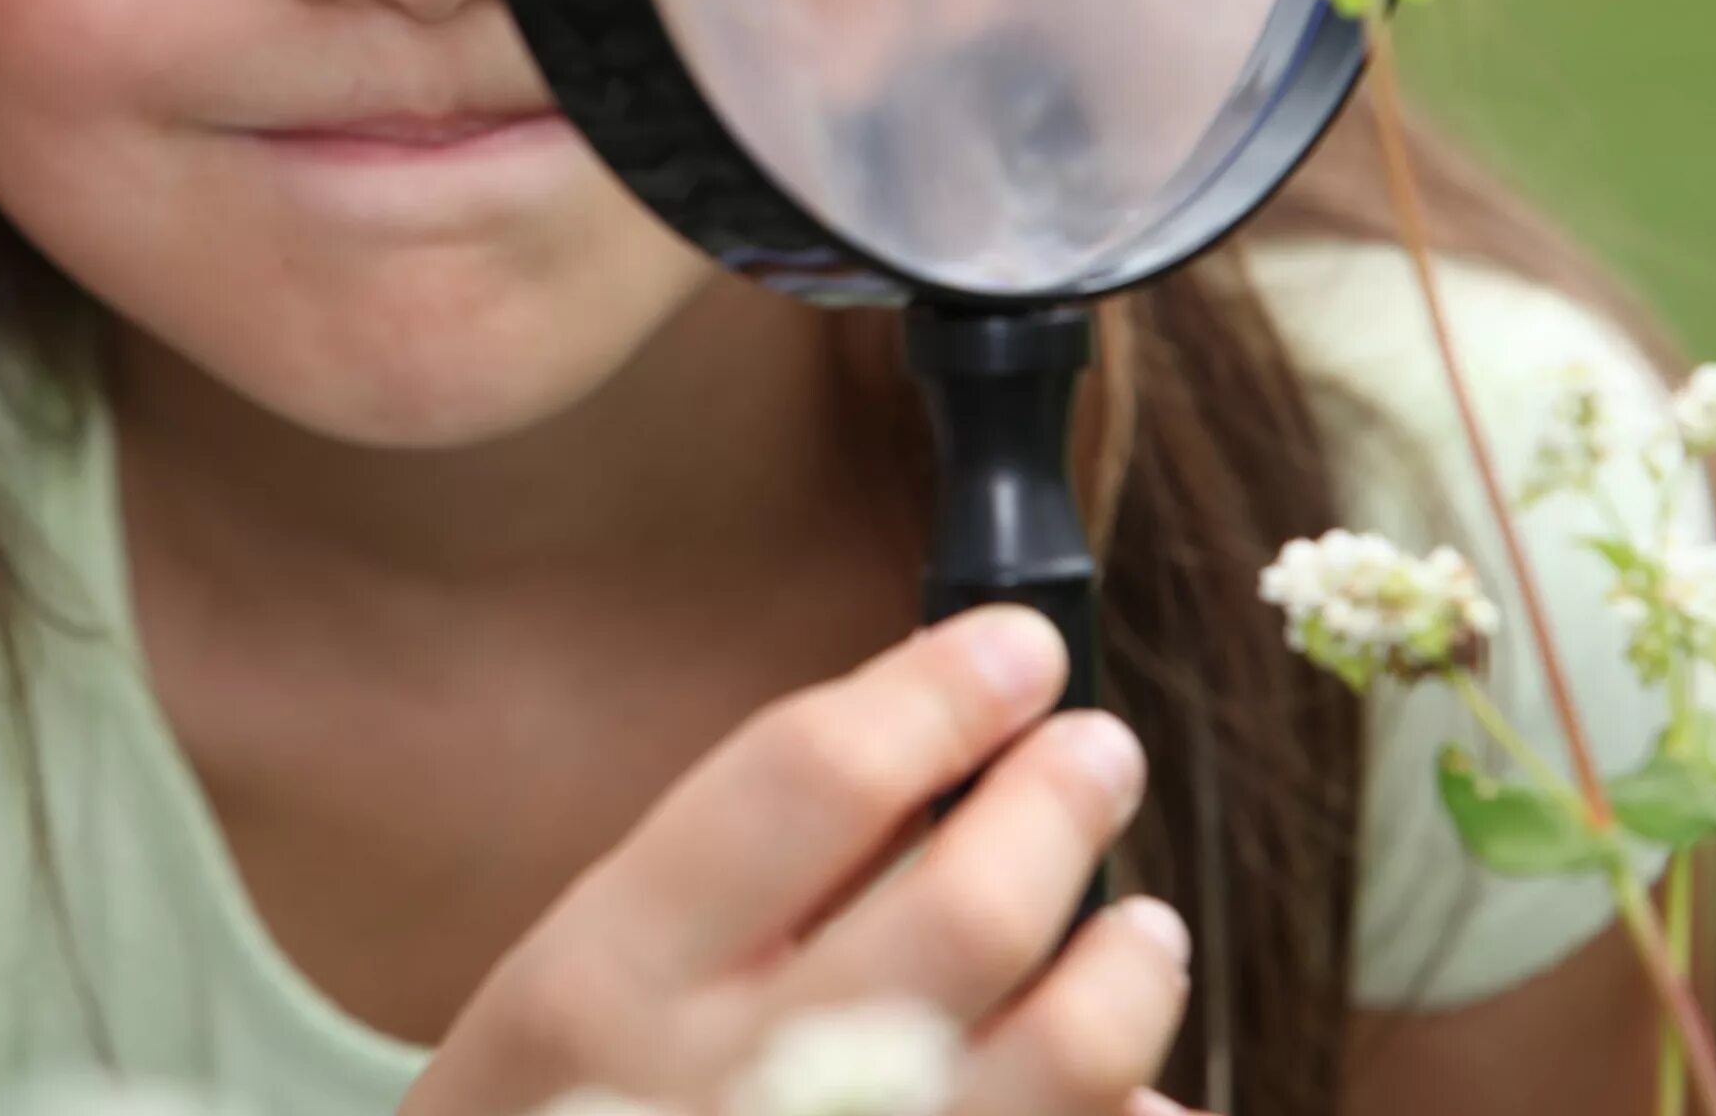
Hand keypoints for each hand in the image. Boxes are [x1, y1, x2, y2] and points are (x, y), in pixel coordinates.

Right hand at [403, 607, 1191, 1115]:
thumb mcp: (575, 988)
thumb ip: (724, 884)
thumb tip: (935, 760)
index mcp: (609, 979)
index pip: (810, 780)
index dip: (941, 694)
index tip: (1017, 646)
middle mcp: (721, 1089)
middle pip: (963, 910)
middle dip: (1059, 804)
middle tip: (1098, 752)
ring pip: (1065, 1058)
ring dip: (1128, 970)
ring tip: (1140, 929)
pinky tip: (1133, 1098)